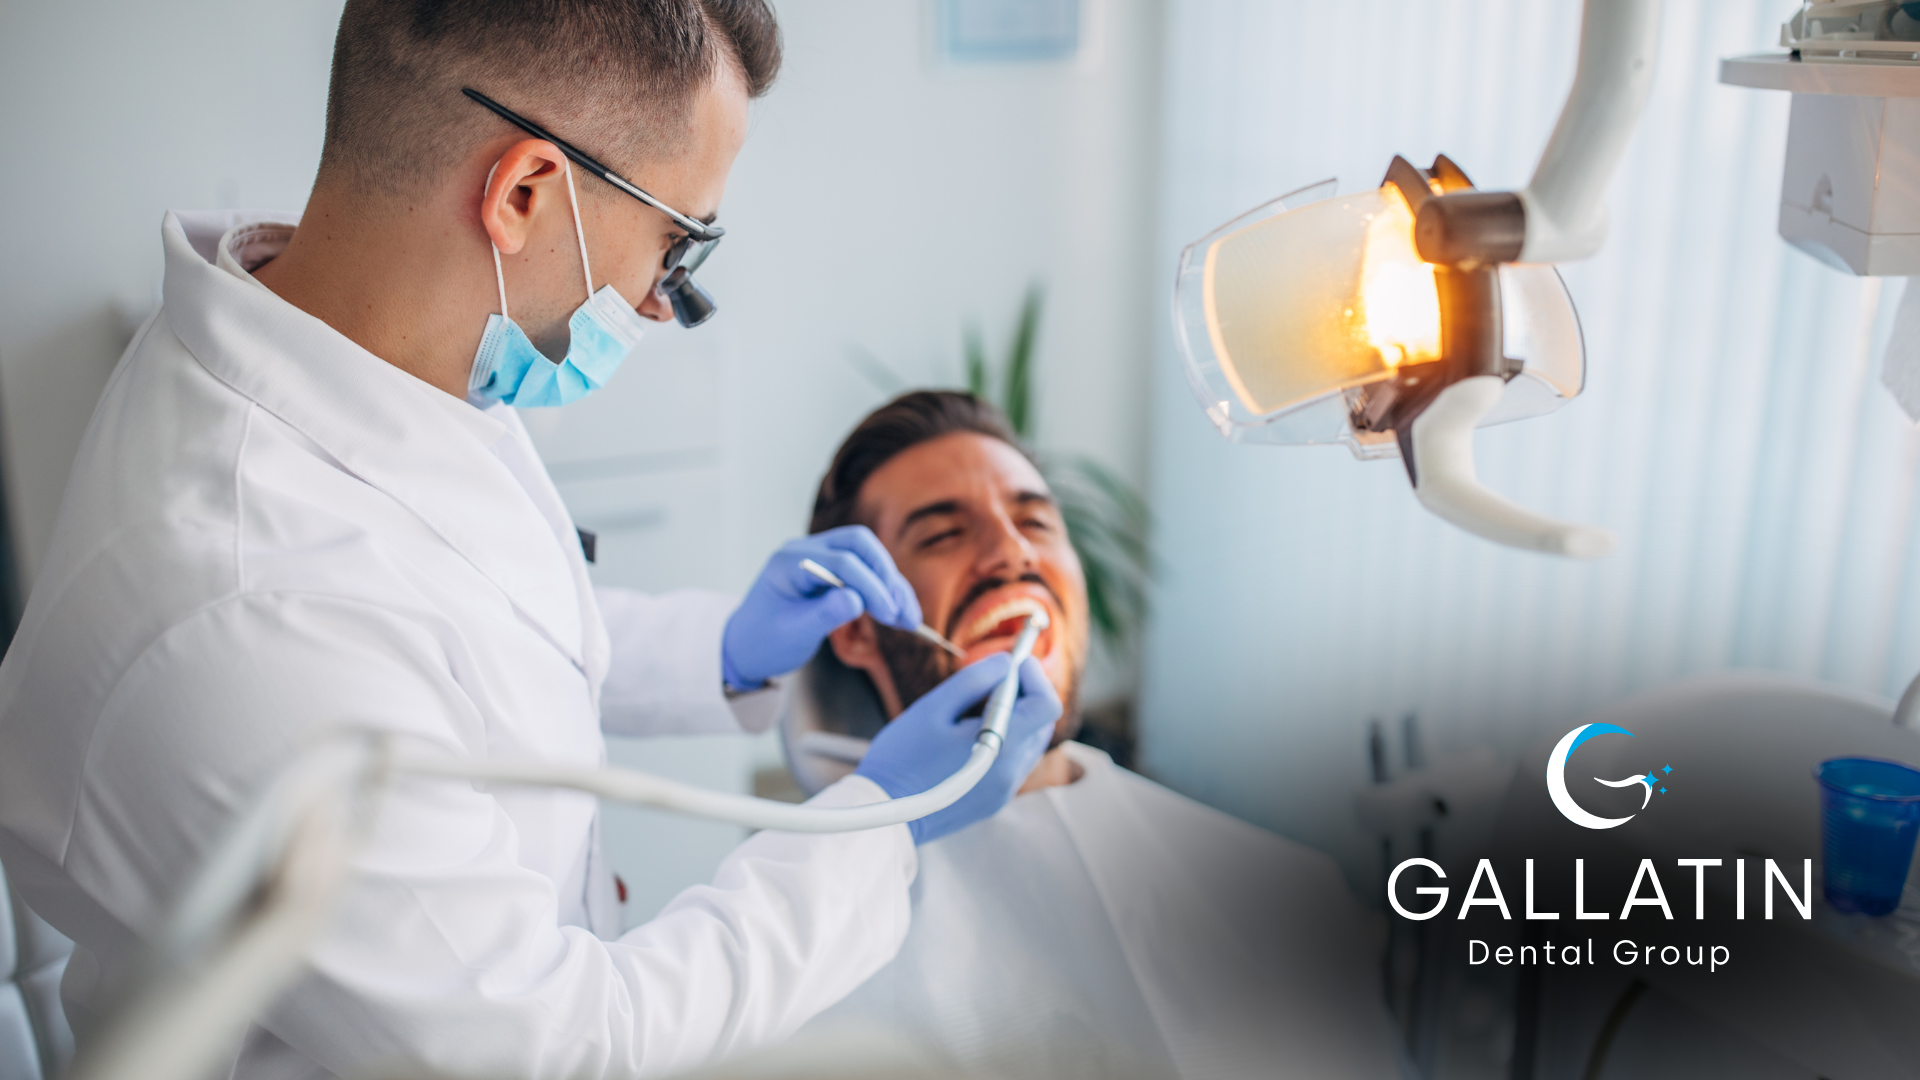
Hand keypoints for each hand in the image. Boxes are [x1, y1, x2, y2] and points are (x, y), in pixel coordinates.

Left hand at [722, 526, 920, 689]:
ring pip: (867, 556)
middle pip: (859, 545)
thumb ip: (824, 615)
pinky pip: (865, 571)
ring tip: (909, 619)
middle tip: (901, 611)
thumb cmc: (764, 642)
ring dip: (890, 584)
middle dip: (885, 576)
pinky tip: (899, 613)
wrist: (746, 647)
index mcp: (788, 561)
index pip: (841, 562)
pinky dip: (883, 590)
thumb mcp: (793, 633)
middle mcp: (805, 550)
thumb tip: (857, 600)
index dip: (871, 586)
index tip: (889, 614)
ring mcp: (819, 557)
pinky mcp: (831, 570)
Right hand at [856, 653, 1061, 844]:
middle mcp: (1013, 773)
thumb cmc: (902, 757)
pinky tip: (969, 736)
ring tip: (975, 708)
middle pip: (1041, 724)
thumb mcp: (935, 707)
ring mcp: (1005, 791)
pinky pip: (1013, 763)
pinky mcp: (994, 801)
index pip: (1047, 705)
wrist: (883, 811)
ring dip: (1014, 719)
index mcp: (1003, 747)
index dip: (1034, 677)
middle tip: (991, 680)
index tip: (1011, 664)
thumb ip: (975, 680)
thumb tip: (1005, 663)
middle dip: (1024, 695)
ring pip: (1029, 743)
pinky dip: (1004, 741)